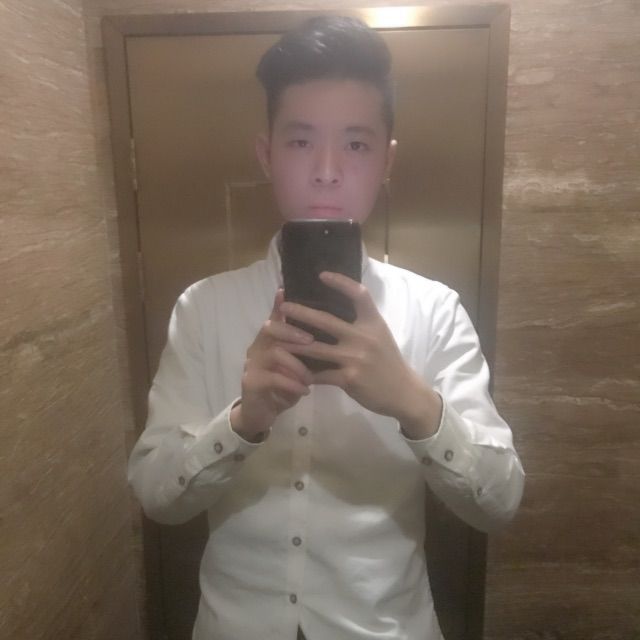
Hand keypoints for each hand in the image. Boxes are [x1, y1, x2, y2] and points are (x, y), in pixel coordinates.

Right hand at [231, 289, 313, 440]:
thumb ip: (303, 349)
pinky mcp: (251, 383)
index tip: (286, 290)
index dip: (279, 304)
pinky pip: (273, 378)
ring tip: (311, 377)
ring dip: (297, 364)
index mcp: (269, 340)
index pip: (274, 317)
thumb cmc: (282, 385)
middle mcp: (257, 347)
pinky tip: (305, 390)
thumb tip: (328, 331)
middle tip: (312, 340)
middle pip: (270, 329)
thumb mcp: (295, 365)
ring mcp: (251, 365)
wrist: (261, 413)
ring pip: (274, 353)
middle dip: (292, 332)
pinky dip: (291, 384)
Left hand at [280, 272, 441, 437]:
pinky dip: (304, 373)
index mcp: (373, 322)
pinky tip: (289, 370)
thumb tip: (338, 306)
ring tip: (276, 339)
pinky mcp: (349, 378)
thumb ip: (362, 322)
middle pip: (326, 320)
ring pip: (316, 349)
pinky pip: (320, 374)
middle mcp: (364, 337)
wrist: (403, 392)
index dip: (341, 282)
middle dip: (301, 313)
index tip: (322, 274)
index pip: (359, 294)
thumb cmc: (389, 361)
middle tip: (283, 306)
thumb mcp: (380, 335)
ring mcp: (355, 358)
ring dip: (293, 345)